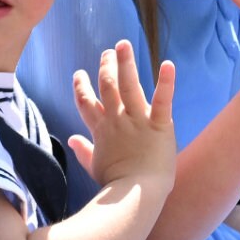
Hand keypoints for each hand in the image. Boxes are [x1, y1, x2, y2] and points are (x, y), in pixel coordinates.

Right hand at [68, 39, 175, 189]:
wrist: (135, 195)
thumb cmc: (115, 184)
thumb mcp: (94, 166)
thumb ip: (82, 150)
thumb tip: (71, 139)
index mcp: (100, 129)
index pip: (86, 102)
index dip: (81, 86)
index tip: (79, 74)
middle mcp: (116, 119)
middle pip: (107, 86)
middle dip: (106, 66)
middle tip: (108, 52)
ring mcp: (137, 120)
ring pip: (128, 85)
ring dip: (126, 63)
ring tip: (123, 44)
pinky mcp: (159, 125)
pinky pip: (162, 100)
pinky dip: (166, 82)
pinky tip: (168, 64)